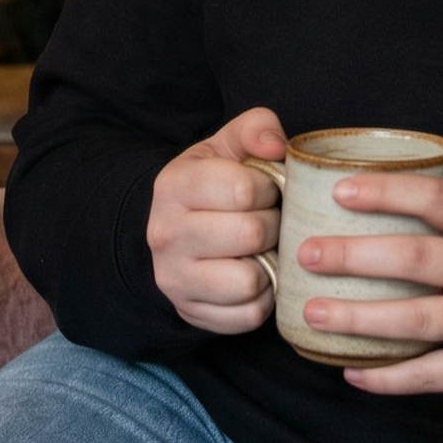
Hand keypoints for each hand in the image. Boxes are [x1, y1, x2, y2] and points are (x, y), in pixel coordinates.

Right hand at [145, 107, 283, 334]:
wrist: (174, 231)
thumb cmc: (213, 183)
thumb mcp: (228, 145)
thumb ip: (256, 128)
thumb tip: (276, 147)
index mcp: (174, 186)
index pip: (242, 189)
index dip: (270, 187)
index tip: (267, 189)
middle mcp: (166, 234)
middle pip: (251, 234)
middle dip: (273, 224)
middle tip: (269, 219)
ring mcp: (175, 279)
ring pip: (250, 280)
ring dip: (269, 263)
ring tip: (263, 247)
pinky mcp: (191, 313)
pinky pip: (249, 315)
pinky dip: (264, 297)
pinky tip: (257, 273)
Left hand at [296, 176, 442, 395]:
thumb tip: (368, 200)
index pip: (438, 199)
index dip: (388, 192)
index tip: (340, 190)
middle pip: (417, 258)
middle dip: (356, 256)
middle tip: (308, 254)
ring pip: (418, 319)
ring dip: (360, 318)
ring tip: (313, 314)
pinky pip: (433, 375)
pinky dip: (390, 378)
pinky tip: (351, 373)